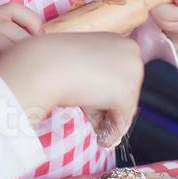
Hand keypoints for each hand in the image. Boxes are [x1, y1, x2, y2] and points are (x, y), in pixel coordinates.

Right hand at [0, 1, 42, 82]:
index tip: (41, 41)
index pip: (13, 9)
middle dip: (24, 45)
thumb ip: (9, 49)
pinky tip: (0, 73)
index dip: (31, 21)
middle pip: (6, 26)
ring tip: (20, 71)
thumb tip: (42, 51)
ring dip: (10, 55)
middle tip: (34, 63)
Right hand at [0, 33, 143, 147]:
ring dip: (109, 119)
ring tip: (95, 128)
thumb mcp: (83, 64)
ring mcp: (132, 72)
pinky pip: (122, 121)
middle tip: (95, 119)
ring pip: (127, 106)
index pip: (123, 75)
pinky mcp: (127, 93)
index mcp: (120, 42)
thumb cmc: (55, 62)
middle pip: (128, 91)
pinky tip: (99, 137)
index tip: (96, 102)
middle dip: (110, 108)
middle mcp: (132, 53)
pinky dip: (110, 131)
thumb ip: (100, 78)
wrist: (44, 64)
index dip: (108, 92)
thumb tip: (111, 108)